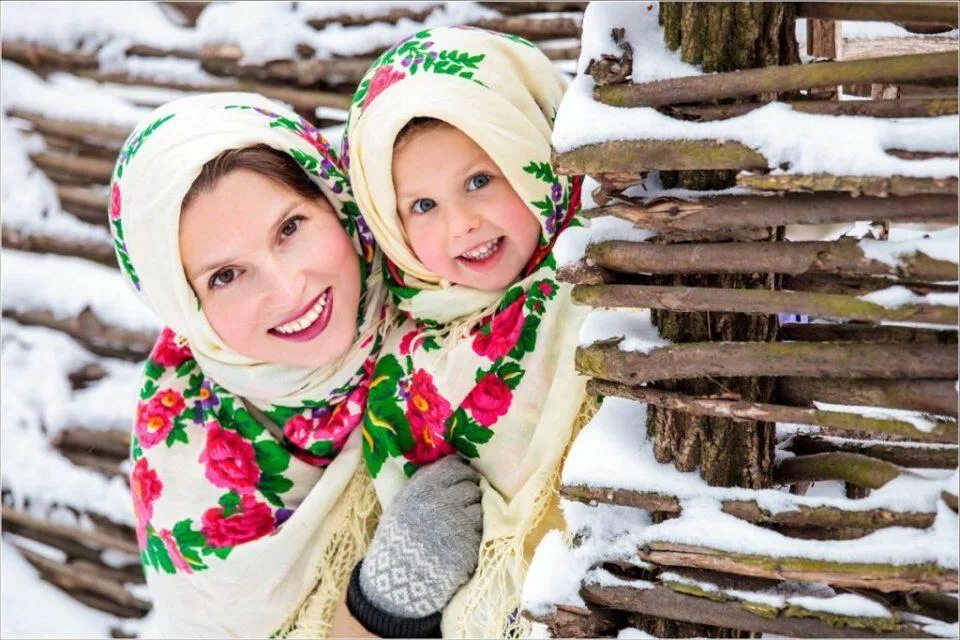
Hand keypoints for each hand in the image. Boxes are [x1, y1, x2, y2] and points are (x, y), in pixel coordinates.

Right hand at [359, 456, 482, 618]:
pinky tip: (460, 542)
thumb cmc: (396, 541)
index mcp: (423, 490)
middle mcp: (442, 503)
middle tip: (460, 504)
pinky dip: (475, 534)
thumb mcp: (401, 504)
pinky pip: (483, 530)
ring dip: (473, 513)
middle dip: (468, 493)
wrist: (397, 582)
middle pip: (471, 486)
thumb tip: (451, 466)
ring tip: (458, 525)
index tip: (461, 478)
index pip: (455, 468)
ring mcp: (458, 525)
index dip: (461, 472)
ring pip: (480, 506)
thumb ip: (424, 483)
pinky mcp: (469, 546)